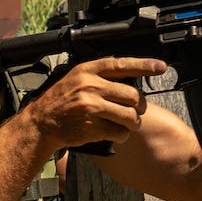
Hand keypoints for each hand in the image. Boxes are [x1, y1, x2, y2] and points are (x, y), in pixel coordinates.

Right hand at [23, 57, 164, 153]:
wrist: (41, 123)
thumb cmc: (61, 100)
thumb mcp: (76, 78)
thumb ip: (100, 76)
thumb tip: (130, 80)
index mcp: (87, 71)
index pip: (121, 65)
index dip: (144, 65)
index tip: (160, 67)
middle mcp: (90, 86)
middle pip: (132, 95)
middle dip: (139, 106)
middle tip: (135, 111)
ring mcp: (91, 107)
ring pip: (129, 116)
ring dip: (133, 123)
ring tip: (128, 125)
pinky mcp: (91, 127)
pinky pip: (119, 132)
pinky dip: (122, 135)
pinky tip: (115, 134)